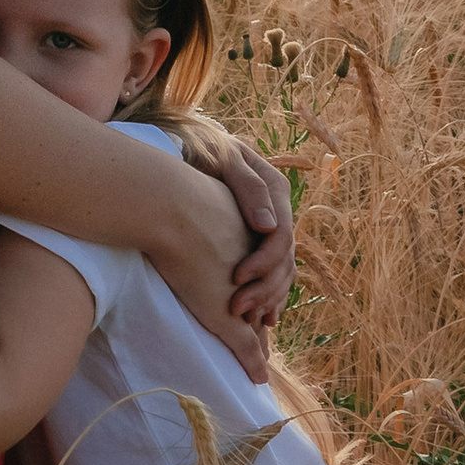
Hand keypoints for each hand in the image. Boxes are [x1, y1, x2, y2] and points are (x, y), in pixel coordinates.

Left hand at [178, 114, 294, 329]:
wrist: (180, 142)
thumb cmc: (197, 146)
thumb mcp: (222, 157)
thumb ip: (247, 187)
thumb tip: (268, 225)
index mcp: (275, 190)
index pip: (281, 236)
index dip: (264, 263)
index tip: (236, 280)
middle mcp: (276, 210)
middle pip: (284, 259)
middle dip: (264, 289)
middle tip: (236, 310)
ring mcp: (266, 225)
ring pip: (282, 271)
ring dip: (268, 299)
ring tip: (248, 322)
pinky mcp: (252, 237)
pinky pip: (270, 273)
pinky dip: (268, 297)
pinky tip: (261, 319)